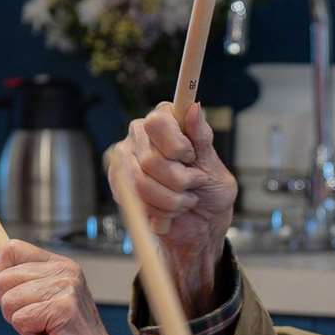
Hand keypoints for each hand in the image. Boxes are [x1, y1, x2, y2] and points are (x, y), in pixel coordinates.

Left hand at [0, 239, 166, 334]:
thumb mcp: (45, 304)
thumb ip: (26, 284)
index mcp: (62, 266)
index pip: (11, 249)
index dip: (0, 275)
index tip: (14, 298)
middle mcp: (66, 271)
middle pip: (4, 278)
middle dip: (11, 307)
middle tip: (38, 322)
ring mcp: (66, 288)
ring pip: (9, 301)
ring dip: (22, 324)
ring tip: (48, 331)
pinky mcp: (63, 309)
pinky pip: (20, 320)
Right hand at [107, 101, 235, 314]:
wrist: (202, 226)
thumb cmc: (210, 193)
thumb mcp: (213, 166)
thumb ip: (201, 138)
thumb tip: (194, 107)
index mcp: (167, 120)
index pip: (158, 122)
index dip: (176, 146)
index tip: (191, 158)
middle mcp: (142, 134)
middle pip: (151, 158)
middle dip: (179, 181)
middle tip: (194, 185)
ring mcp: (127, 158)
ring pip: (141, 182)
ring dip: (172, 200)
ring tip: (186, 201)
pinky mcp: (120, 183)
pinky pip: (135, 200)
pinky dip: (160, 212)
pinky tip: (169, 211)